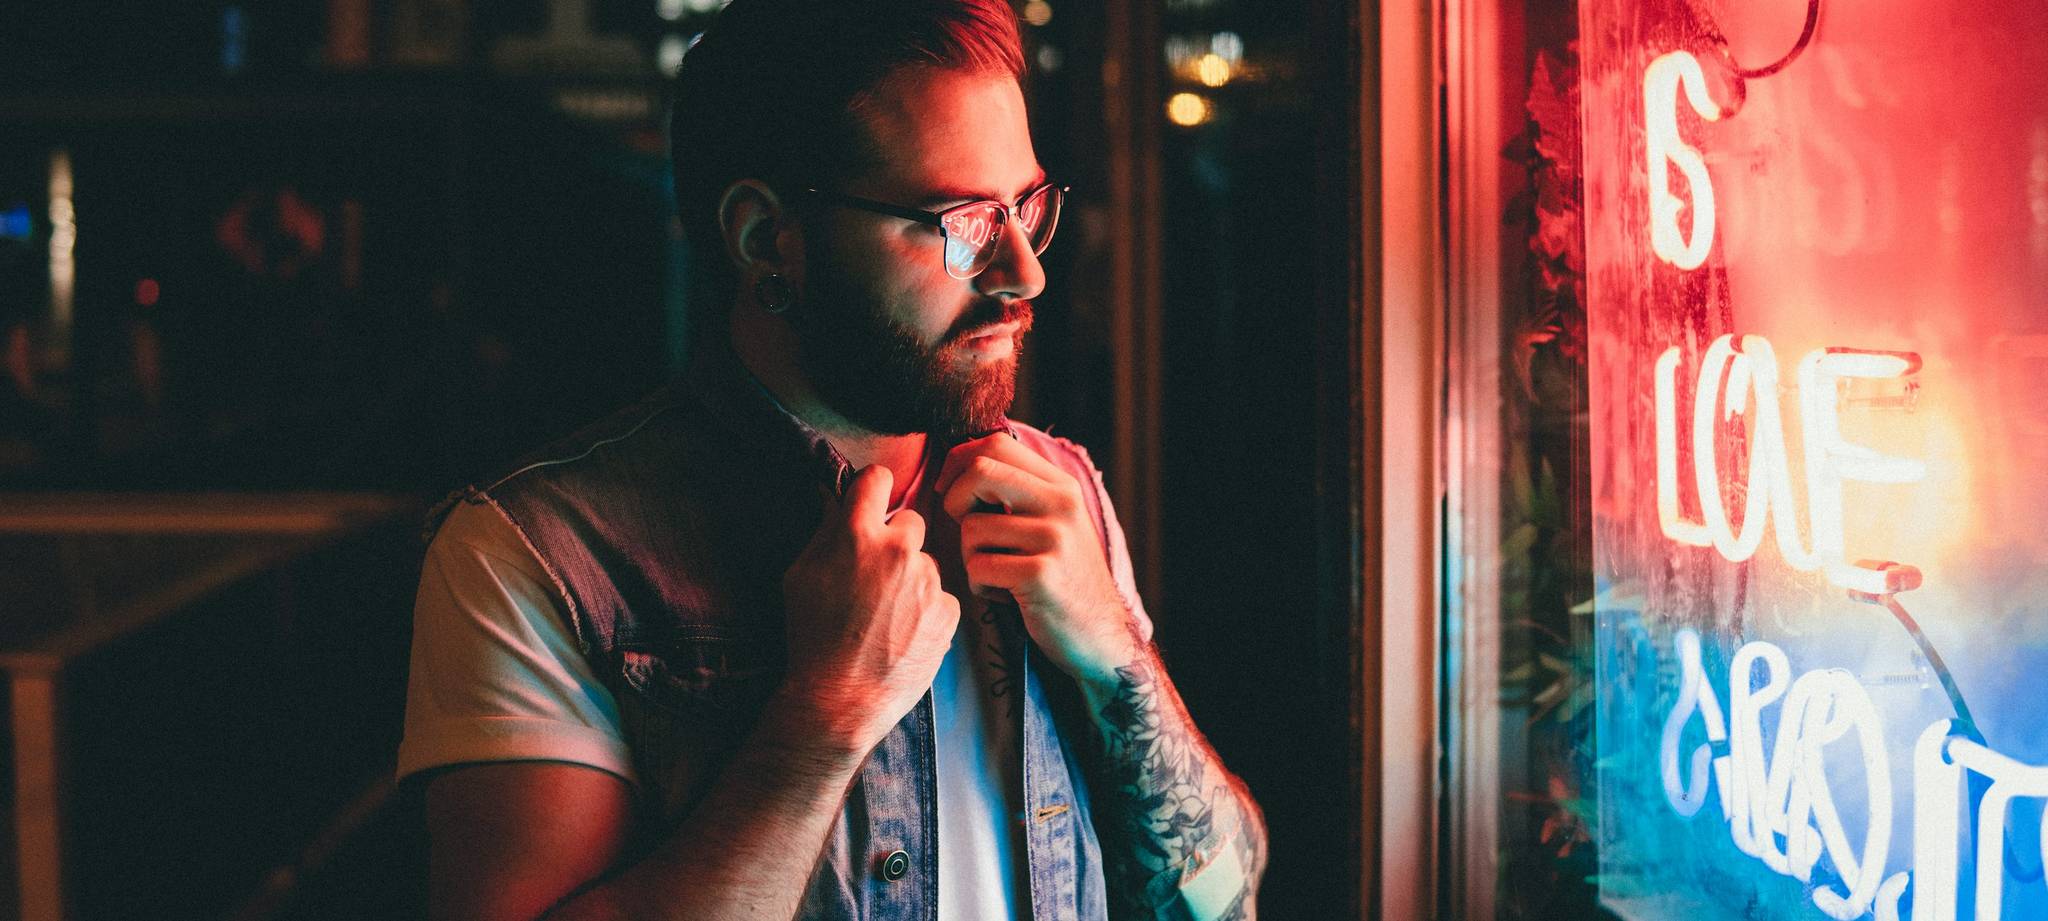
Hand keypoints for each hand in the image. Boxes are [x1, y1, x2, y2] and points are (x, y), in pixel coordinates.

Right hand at [781, 465, 959, 752]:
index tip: (872, 500)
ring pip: (926, 563)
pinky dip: (927, 610)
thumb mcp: (799, 576)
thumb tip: (839, 501)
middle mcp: (898, 551)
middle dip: (895, 541)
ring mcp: (928, 582)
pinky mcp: (948, 611)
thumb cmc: (812, 636)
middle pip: (910, 521)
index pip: (877, 479)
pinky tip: (904, 632)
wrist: (841, 697)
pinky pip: (941, 596)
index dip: (873, 489)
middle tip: (876, 574)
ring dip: (912, 578)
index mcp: (856, 535)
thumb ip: (824, 533)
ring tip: (887, 615)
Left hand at [936, 434, 1140, 687]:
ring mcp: (1054, 539)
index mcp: (1060, 486)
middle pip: (979, 472)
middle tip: (968, 531)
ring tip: (998, 574)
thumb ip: (1019, 492)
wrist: (1101, 635)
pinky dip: (981, 586)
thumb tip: (959, 462)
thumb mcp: (1052, 524)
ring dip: (970, 557)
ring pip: (971, 528)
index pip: (996, 444)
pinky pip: (979, 568)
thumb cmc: (1062, 579)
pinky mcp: (1041, 575)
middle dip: (954, 501)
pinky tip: (1006, 596)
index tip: (952, 492)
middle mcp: (1061, 505)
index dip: (959, 463)